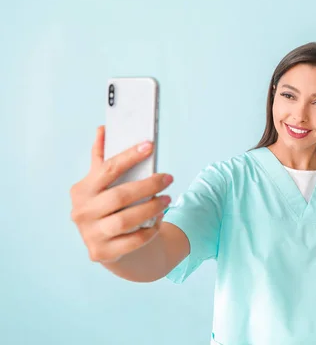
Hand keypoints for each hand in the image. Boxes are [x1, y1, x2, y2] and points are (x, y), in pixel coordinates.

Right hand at [70, 126, 173, 263]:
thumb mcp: (102, 182)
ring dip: (152, 208)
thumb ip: (101, 157)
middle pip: (120, 196)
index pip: (107, 169)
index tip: (150, 146)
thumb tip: (103, 129)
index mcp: (81, 190)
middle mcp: (81, 212)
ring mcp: (90, 234)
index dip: (129, 156)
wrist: (107, 244)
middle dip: (148, 185)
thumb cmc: (108, 205)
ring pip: (126, 220)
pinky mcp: (101, 252)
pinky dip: (149, 230)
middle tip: (168, 178)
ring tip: (168, 199)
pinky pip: (132, 241)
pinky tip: (158, 220)